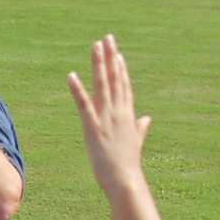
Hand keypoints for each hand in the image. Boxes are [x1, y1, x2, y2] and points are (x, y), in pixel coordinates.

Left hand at [65, 35, 150, 196]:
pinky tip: (71, 75)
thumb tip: (147, 118)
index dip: (121, 69)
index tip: (117, 54)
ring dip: (98, 64)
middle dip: (110, 57)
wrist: (125, 180)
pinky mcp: (93, 127)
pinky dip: (77, 89)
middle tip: (107, 38)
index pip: (124, 87)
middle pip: (114, 79)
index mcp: (128, 115)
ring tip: (95, 46)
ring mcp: (106, 118)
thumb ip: (140, 128)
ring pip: (102, 85)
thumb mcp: (135, 142)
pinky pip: (83, 104)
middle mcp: (119, 112)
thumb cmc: (128, 165)